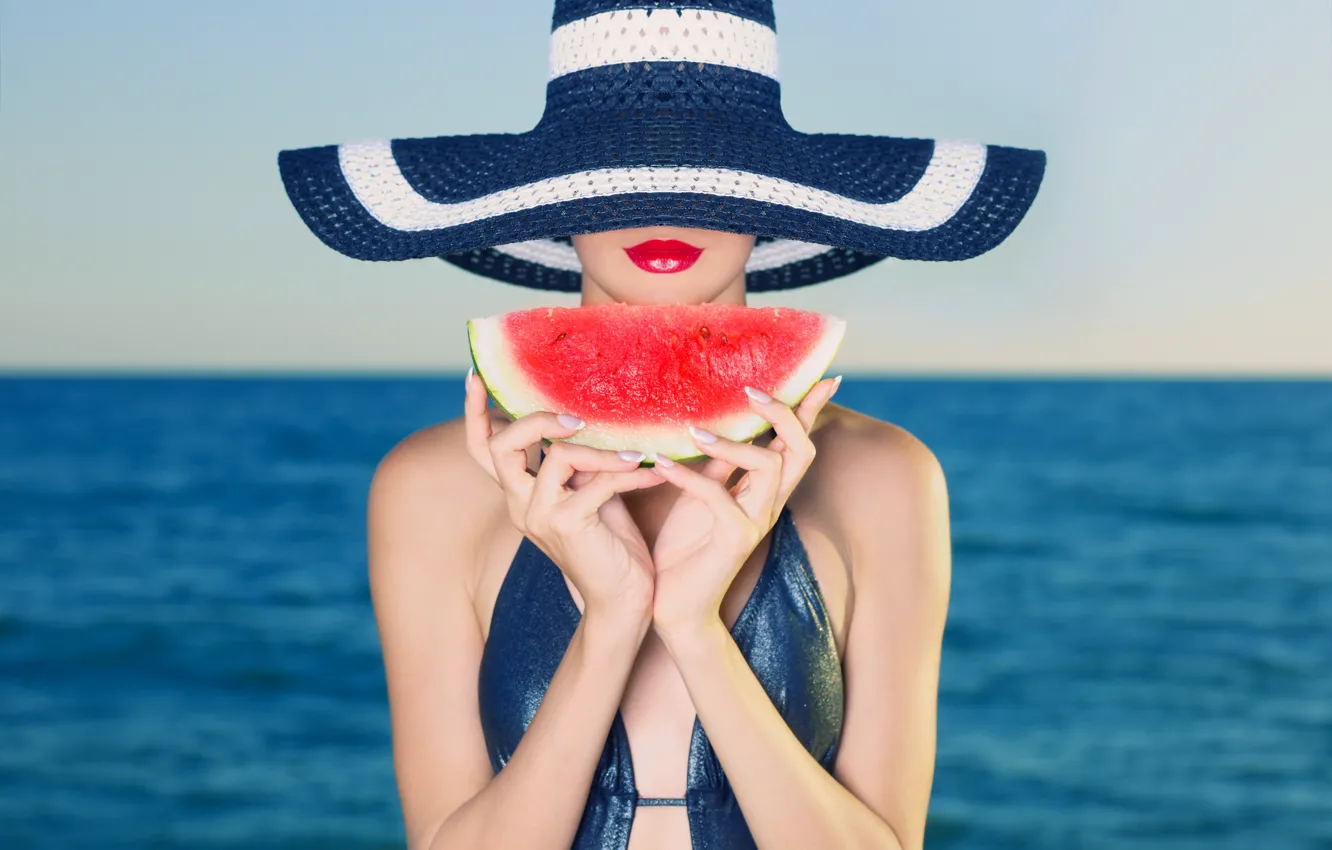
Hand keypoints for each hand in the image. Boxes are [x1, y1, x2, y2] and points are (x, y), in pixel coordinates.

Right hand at [464, 371, 662, 619]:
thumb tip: (588, 417)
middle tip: (577, 417)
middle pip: (502, 446)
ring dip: (602, 451)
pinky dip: (628, 472)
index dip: (474, 413)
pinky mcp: (566, 525)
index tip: (474, 375)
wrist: (623, 600)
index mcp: (520, 494)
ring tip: (638, 453)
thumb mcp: (589, 492)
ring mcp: (539, 516)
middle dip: (537, 419)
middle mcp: (520, 504)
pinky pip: (596, 482)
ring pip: (557, 456)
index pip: (482, 449)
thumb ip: (578, 462)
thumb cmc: (611, 544)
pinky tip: (653, 472)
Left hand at [648, 377, 840, 640]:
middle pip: (800, 451)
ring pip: (770, 467)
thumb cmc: (686, 549)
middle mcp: (769, 504)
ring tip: (694, 431)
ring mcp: (756, 522)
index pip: (796, 444)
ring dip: (734, 443)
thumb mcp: (701, 494)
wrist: (675, 605)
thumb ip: (716, 463)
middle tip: (753, 391)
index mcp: (764, 491)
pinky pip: (718, 497)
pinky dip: (689, 476)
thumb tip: (713, 420)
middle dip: (785, 416)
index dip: (810, 412)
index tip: (823, 377)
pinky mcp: (734, 540)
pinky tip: (660, 463)